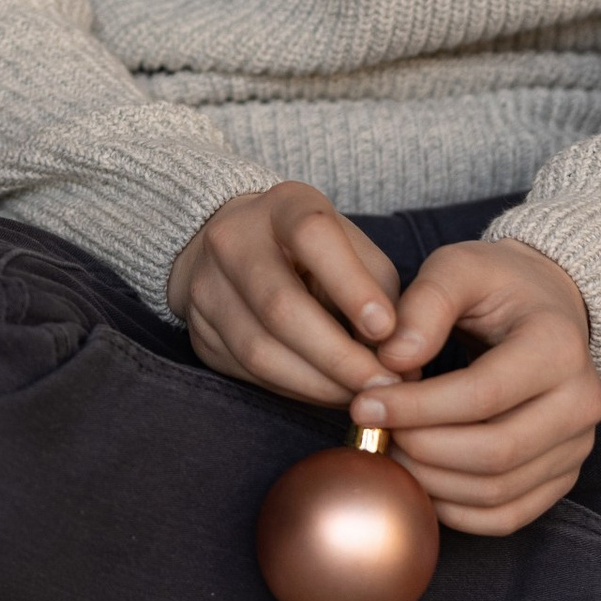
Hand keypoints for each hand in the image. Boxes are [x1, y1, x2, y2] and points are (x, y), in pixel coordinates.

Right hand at [169, 183, 402, 404]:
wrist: (237, 249)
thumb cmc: (314, 254)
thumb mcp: (353, 250)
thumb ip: (381, 295)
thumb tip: (401, 360)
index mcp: (283, 205)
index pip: (312, 236)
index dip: (350, 285)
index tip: (385, 329)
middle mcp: (233, 239)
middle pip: (281, 305)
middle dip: (339, 356)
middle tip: (384, 386)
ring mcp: (207, 285)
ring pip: (260, 349)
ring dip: (319, 384)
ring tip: (361, 395)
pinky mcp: (199, 330)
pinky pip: (248, 373)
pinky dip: (295, 391)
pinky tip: (327, 392)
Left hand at [354, 239, 600, 534]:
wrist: (545, 306)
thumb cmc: (495, 284)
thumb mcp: (458, 268)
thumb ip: (424, 304)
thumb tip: (391, 359)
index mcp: (559, 346)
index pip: (482, 395)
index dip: (416, 408)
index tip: (363, 404)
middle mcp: (582, 403)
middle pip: (494, 452)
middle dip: (421, 449)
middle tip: (373, 432)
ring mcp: (577, 446)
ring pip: (499, 491)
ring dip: (432, 483)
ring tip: (389, 450)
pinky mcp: (563, 475)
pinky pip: (508, 515)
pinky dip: (457, 511)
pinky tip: (418, 480)